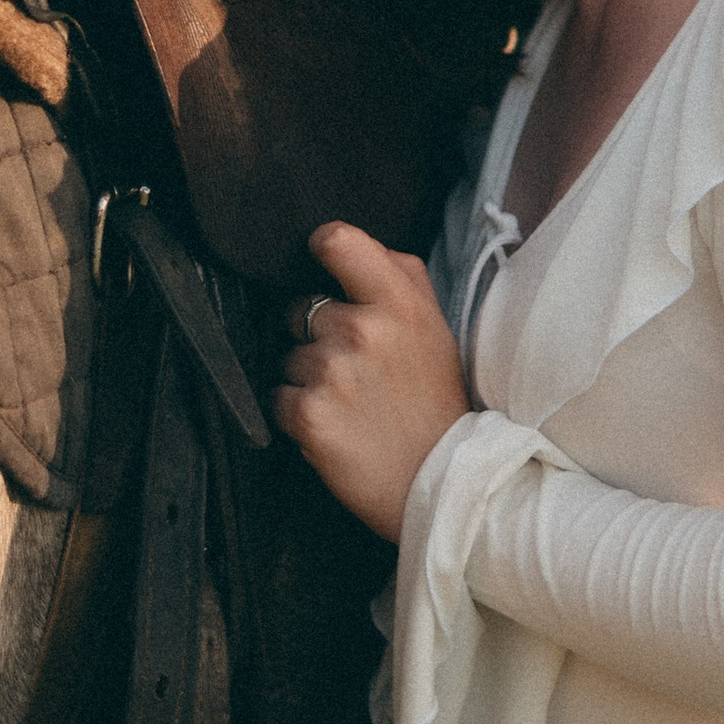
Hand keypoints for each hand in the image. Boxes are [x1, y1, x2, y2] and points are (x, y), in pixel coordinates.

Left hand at [275, 222, 470, 541]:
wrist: (443, 483)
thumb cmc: (436, 403)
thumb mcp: (437, 329)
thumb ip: (401, 277)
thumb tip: (354, 246)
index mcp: (398, 303)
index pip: (338, 241)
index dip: (322, 247)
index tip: (321, 260)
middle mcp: (363, 330)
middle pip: (300, 309)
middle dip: (317, 336)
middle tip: (356, 369)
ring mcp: (332, 372)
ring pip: (289, 356)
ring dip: (309, 378)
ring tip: (351, 404)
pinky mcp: (307, 414)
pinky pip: (279, 396)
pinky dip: (299, 412)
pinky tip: (336, 425)